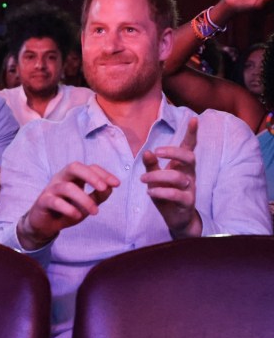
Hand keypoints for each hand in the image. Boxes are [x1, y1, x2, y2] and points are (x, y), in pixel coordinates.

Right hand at [18, 162, 118, 248]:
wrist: (45, 224)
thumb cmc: (67, 210)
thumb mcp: (86, 203)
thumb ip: (98, 195)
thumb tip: (111, 187)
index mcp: (73, 177)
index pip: (89, 168)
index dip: (103, 173)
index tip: (117, 184)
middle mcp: (61, 179)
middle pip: (74, 167)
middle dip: (91, 176)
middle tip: (104, 188)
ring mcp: (51, 189)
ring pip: (67, 187)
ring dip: (84, 199)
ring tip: (95, 212)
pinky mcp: (43, 201)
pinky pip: (55, 201)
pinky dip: (68, 208)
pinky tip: (76, 215)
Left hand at [141, 117, 200, 237]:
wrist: (177, 218)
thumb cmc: (166, 193)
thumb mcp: (156, 177)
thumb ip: (152, 165)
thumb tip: (148, 151)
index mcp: (182, 166)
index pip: (189, 147)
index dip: (192, 134)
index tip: (194, 118)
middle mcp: (189, 175)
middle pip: (189, 157)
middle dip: (174, 152)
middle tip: (156, 152)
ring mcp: (190, 189)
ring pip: (178, 177)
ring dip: (158, 176)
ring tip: (143, 180)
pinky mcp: (187, 202)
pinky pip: (177, 194)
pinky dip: (162, 192)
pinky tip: (150, 193)